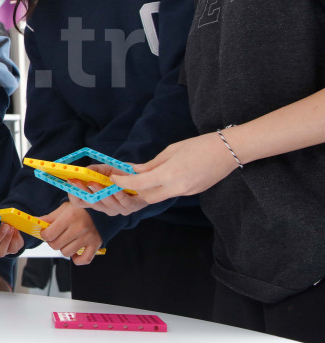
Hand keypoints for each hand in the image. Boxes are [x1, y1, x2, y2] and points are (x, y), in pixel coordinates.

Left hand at [40, 202, 101, 264]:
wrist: (100, 208)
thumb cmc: (80, 209)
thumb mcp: (63, 209)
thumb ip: (49, 218)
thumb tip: (35, 222)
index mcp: (69, 217)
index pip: (49, 234)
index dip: (44, 235)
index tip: (45, 233)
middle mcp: (79, 228)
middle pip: (56, 245)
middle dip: (52, 242)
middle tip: (55, 237)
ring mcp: (88, 238)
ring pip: (67, 253)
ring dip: (63, 249)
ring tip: (65, 241)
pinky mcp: (96, 245)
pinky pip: (84, 260)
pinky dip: (77, 259)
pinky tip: (74, 252)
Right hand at [67, 164, 149, 215]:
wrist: (145, 176)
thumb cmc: (124, 173)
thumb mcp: (107, 169)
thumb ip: (94, 169)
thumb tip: (82, 170)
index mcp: (95, 198)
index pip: (79, 201)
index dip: (73, 194)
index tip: (70, 182)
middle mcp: (104, 206)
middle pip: (90, 203)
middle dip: (82, 191)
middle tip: (78, 181)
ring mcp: (117, 209)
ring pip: (105, 205)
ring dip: (99, 193)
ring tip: (95, 182)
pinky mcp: (131, 207)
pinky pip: (123, 203)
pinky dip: (118, 195)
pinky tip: (115, 187)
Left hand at [110, 132, 239, 203]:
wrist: (228, 151)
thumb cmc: (198, 145)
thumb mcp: (170, 151)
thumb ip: (152, 164)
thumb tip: (136, 171)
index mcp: (169, 175)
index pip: (138, 184)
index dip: (123, 183)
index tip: (114, 178)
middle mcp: (177, 188)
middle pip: (147, 197)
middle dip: (136, 190)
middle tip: (131, 178)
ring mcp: (186, 192)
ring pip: (160, 197)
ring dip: (150, 190)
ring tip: (148, 176)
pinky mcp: (193, 193)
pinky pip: (172, 193)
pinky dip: (164, 187)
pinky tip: (167, 175)